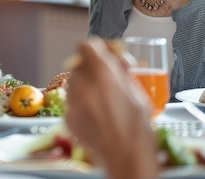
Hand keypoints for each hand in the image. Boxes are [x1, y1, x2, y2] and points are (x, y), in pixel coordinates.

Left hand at [65, 38, 159, 178]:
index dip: (96, 49)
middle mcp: (83, 85)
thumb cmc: (137, 128)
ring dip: (85, 86)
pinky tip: (96, 115)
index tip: (103, 55)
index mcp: (103, 74)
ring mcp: (72, 102)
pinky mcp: (68, 117)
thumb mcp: (137, 93)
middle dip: (91, 69)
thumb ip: (122, 72)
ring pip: (73, 83)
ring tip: (102, 100)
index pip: (86, 46)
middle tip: (106, 80)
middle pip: (79, 64)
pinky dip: (81, 104)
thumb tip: (117, 59)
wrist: (126, 158)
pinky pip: (71, 102)